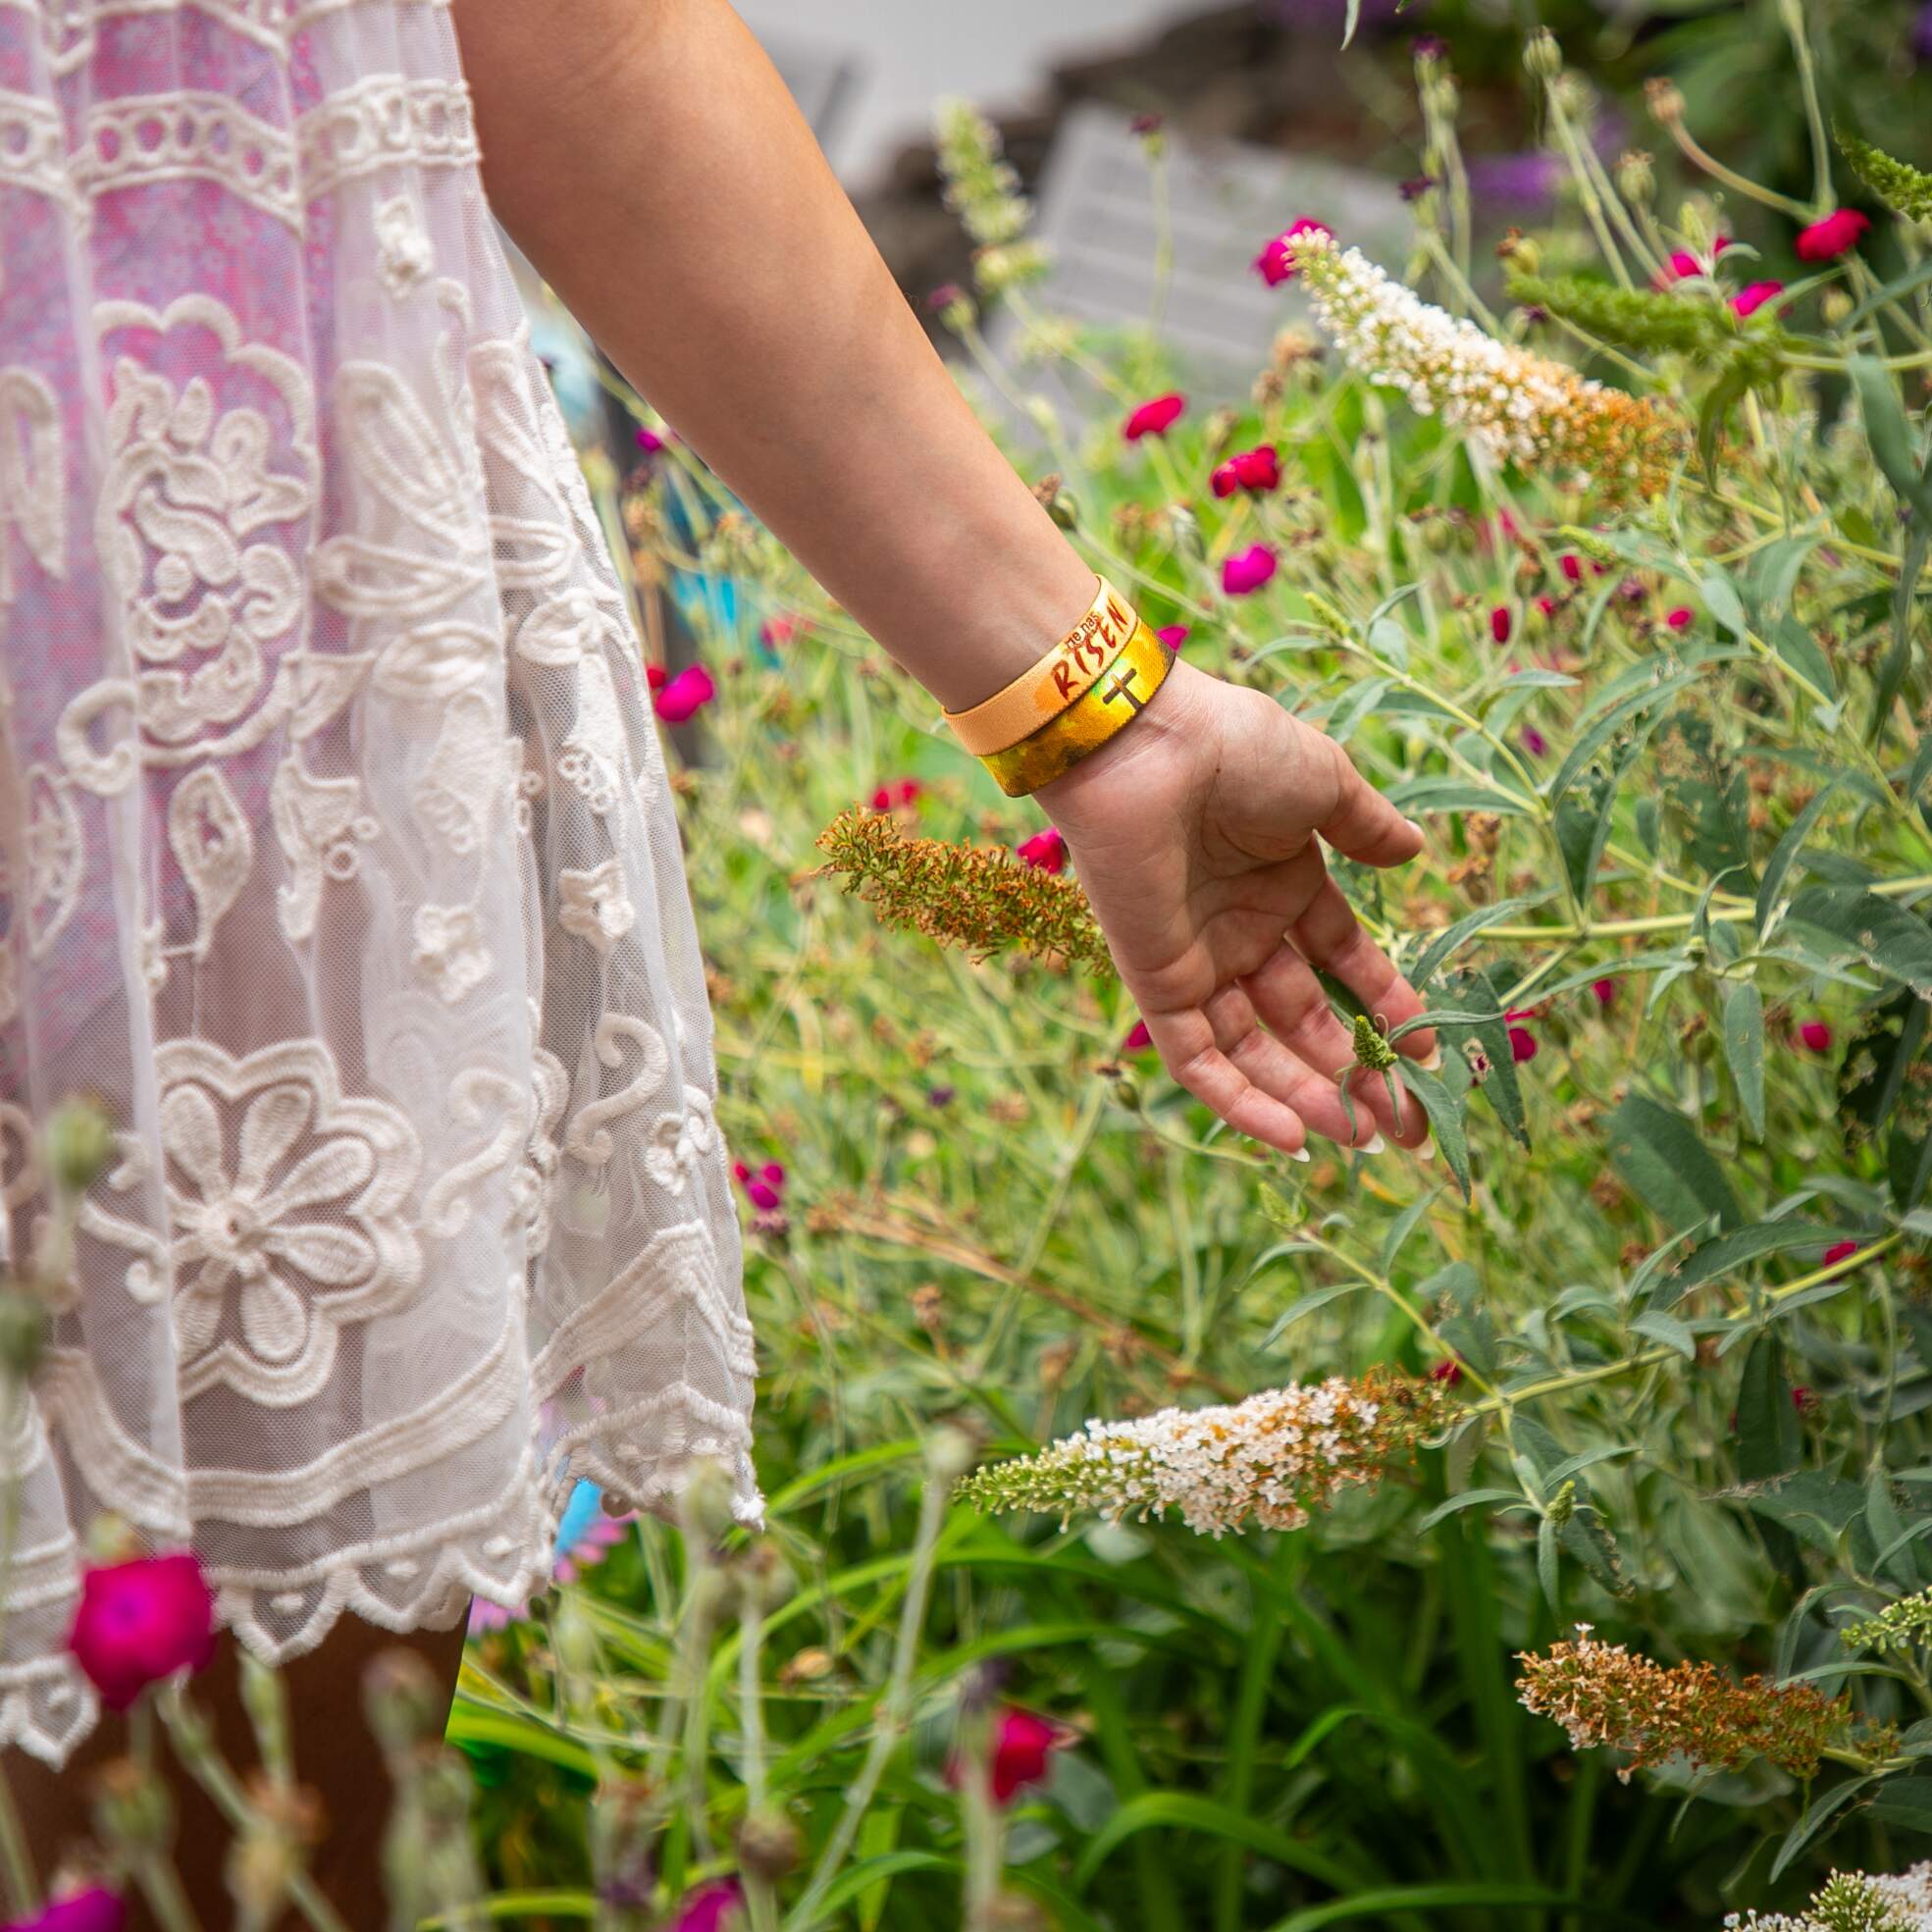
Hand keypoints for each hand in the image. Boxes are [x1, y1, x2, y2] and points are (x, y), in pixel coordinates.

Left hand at [1035, 658, 1437, 1157]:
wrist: (1149, 745)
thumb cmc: (1235, 749)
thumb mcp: (1323, 784)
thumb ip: (1365, 828)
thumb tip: (1414, 852)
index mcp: (1282, 881)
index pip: (1341, 961)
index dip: (1385, 1007)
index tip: (1429, 1056)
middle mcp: (1240, 927)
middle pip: (1304, 1018)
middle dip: (1356, 1071)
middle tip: (1406, 1125)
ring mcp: (1198, 958)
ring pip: (1255, 1049)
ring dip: (1306, 1096)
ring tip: (1363, 1140)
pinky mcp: (1156, 981)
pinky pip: (1196, 1057)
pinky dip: (1239, 1101)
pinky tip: (1292, 1136)